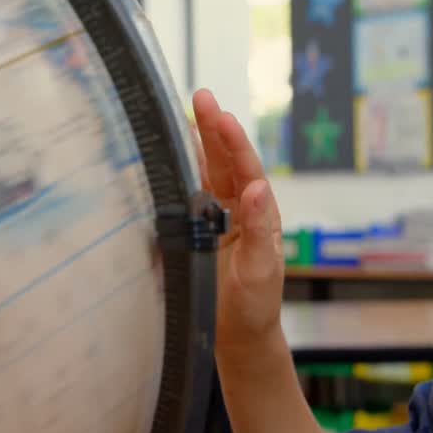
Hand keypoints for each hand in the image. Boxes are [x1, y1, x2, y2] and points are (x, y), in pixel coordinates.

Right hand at [190, 89, 284, 352]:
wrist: (238, 336)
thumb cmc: (254, 307)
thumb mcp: (260, 271)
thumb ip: (259, 231)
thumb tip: (255, 190)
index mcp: (259, 214)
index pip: (246, 170)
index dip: (233, 142)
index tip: (221, 117)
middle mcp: (239, 209)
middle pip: (227, 161)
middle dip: (214, 128)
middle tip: (202, 96)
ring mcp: (218, 216)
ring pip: (208, 170)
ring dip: (199, 141)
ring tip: (189, 110)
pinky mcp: (199, 229)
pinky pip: (190, 191)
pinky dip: (183, 167)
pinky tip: (172, 149)